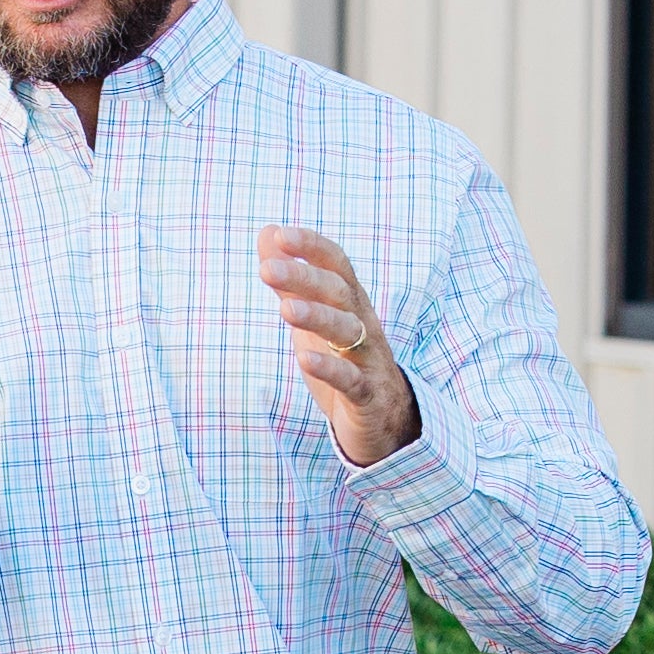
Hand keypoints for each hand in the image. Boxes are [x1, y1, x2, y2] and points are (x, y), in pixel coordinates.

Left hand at [259, 226, 419, 465]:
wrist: (386, 421)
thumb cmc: (346, 362)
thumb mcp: (315, 317)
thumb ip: (292, 279)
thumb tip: (268, 232)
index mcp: (352, 305)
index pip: (337, 265)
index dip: (312, 248)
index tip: (280, 235)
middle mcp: (364, 326)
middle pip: (339, 294)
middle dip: (305, 279)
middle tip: (267, 270)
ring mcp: (368, 361)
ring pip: (347, 332)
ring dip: (317, 317)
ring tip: (285, 309)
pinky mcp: (367, 396)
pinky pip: (351, 380)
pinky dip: (330, 369)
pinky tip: (304, 359)